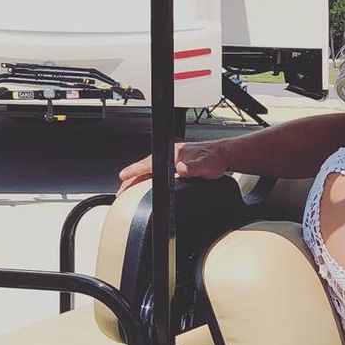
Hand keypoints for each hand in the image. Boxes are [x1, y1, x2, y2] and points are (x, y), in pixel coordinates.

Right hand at [117, 139, 231, 187]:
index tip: (123, 176)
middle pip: (145, 167)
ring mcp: (171, 159)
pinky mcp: (175, 163)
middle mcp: (170, 155)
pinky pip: (157, 171)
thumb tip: (181, 168)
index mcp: (173, 154)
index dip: (135, 170)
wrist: (223, 156)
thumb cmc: (214, 160)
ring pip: (150, 169)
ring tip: (128, 188)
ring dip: (138, 177)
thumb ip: (193, 168)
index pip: (150, 164)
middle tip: (121, 190)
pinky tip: (146, 184)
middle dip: (131, 178)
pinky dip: (148, 177)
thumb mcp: (205, 166)